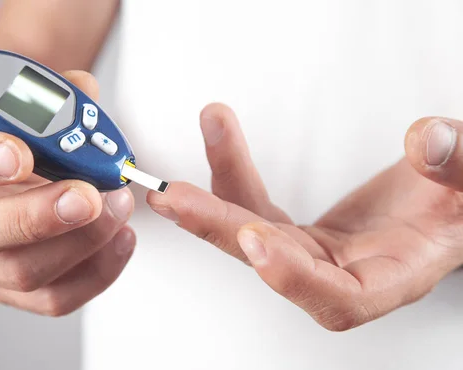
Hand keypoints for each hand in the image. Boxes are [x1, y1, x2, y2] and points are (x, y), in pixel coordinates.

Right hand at [0, 71, 134, 315]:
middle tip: (87, 196)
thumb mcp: (20, 103)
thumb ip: (49, 94)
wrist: (12, 169)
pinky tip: (120, 239)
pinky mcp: (12, 289)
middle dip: (37, 216)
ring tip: (119, 208)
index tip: (20, 153)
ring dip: (81, 243)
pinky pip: (54, 298)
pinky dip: (97, 272)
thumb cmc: (11, 136)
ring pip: (21, 272)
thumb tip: (84, 92)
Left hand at [147, 104, 462, 330]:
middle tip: (177, 200)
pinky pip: (255, 207)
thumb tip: (425, 139)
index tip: (258, 242)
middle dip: (222, 229)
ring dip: (213, 199)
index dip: (295, 277)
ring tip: (180, 170)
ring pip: (252, 233)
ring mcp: (314, 255)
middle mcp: (343, 273)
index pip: (339, 298)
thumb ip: (455, 163)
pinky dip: (234, 176)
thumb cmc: (457, 207)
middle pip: (273, 262)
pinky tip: (220, 140)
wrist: (444, 207)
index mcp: (390, 278)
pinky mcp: (297, 234)